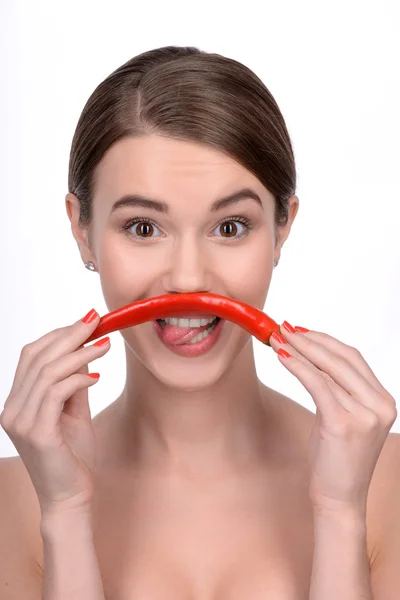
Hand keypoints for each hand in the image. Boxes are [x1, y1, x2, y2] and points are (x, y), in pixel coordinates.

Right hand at [0, 310, 110, 514]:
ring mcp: (20, 421)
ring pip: (47, 371)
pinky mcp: (37, 433)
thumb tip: (85, 350)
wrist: (71, 498)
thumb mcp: (74, 410)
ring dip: (80, 353)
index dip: (58, 334)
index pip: (31, 355)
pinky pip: (56, 392)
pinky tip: (97, 376)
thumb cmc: (74, 456)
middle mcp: (12, 409)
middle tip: (97, 321)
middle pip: (37, 357)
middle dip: (69, 335)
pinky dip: (78, 378)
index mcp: (17, 402)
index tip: (86, 321)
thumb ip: (75, 381)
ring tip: (105, 345)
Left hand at [269, 322, 396, 514]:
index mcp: (384, 400)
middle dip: (309, 339)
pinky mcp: (344, 424)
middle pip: (342, 358)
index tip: (300, 329)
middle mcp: (381, 405)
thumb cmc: (336, 458)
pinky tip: (281, 355)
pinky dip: (297, 366)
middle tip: (283, 327)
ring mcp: (366, 415)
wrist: (339, 498)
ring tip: (276, 338)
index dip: (324, 340)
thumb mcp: (340, 416)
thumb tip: (308, 355)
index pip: (353, 358)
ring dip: (298, 349)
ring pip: (327, 370)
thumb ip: (335, 389)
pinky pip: (317, 385)